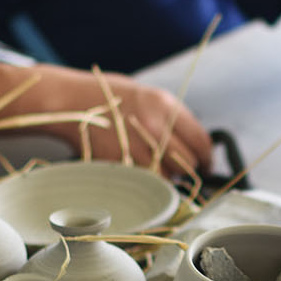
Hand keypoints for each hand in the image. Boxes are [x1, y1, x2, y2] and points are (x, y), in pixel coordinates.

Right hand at [26, 65, 213, 174]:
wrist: (73, 103)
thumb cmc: (111, 96)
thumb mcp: (150, 97)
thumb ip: (174, 118)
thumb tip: (196, 142)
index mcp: (166, 107)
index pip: (201, 141)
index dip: (207, 157)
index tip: (207, 163)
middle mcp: (155, 128)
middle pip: (188, 163)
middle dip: (189, 169)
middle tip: (183, 169)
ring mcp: (137, 148)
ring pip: (169, 176)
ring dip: (168, 177)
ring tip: (157, 167)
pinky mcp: (121, 165)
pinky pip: (146, 182)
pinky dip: (148, 183)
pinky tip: (142, 173)